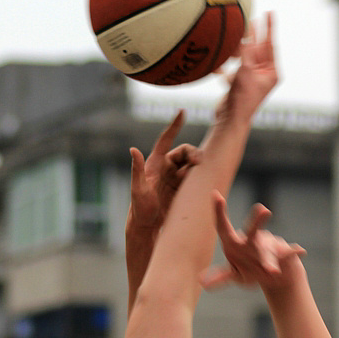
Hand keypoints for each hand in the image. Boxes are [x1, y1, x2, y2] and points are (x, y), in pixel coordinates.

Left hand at [129, 110, 201, 231]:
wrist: (148, 225)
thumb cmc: (139, 206)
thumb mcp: (137, 188)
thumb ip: (136, 169)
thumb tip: (132, 150)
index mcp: (155, 162)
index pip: (166, 139)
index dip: (174, 125)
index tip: (182, 112)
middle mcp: (166, 167)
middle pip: (184, 152)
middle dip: (193, 153)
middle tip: (200, 162)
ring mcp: (175, 177)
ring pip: (191, 164)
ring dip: (198, 165)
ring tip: (202, 172)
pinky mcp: (182, 187)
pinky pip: (194, 177)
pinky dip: (201, 176)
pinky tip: (205, 179)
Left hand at [200, 191, 305, 290]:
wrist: (271, 273)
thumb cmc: (247, 268)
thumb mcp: (233, 274)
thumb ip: (220, 277)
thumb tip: (202, 282)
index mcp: (234, 244)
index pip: (223, 227)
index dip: (219, 212)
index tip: (216, 194)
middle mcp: (251, 241)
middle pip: (252, 231)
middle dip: (257, 221)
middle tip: (262, 209)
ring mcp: (268, 246)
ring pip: (269, 249)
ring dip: (271, 257)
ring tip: (272, 266)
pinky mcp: (282, 254)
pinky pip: (288, 254)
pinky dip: (293, 252)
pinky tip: (300, 251)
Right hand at [215, 12, 278, 126]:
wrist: (230, 119)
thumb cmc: (242, 98)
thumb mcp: (246, 70)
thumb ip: (247, 51)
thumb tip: (248, 31)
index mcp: (271, 72)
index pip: (270, 44)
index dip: (269, 27)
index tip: (270, 12)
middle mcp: (263, 75)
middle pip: (258, 49)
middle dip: (253, 35)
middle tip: (253, 16)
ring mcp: (251, 79)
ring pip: (244, 58)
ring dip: (236, 52)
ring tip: (233, 38)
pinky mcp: (239, 83)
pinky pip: (233, 69)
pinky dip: (225, 67)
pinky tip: (218, 69)